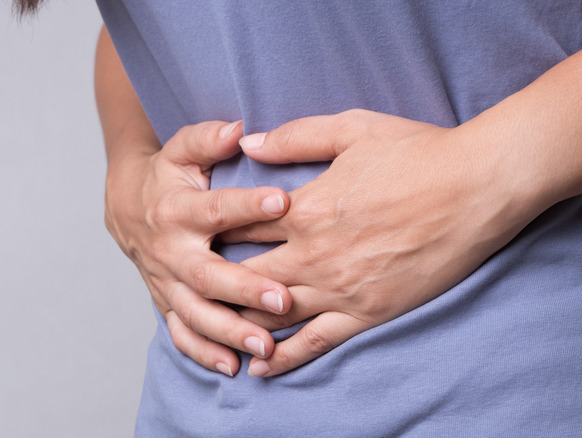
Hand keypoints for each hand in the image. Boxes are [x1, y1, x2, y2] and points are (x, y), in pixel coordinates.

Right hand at [104, 120, 292, 376]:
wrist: (128, 207)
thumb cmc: (170, 176)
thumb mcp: (182, 150)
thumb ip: (208, 139)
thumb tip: (240, 129)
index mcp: (180, 209)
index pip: (216, 208)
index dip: (247, 205)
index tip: (283, 203)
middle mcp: (172, 250)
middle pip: (207, 274)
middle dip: (244, 288)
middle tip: (283, 299)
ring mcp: (167, 281)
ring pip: (196, 313)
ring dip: (229, 331)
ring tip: (265, 345)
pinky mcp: (166, 302)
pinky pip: (182, 333)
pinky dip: (204, 352)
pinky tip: (234, 366)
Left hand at [224, 110, 544, 376]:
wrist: (477, 187)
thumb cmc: (420, 152)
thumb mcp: (354, 128)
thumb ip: (296, 136)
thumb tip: (249, 142)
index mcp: (305, 208)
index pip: (241, 225)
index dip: (215, 230)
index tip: (199, 235)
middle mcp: (314, 254)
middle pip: (245, 277)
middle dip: (216, 282)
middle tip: (194, 288)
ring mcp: (342, 288)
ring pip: (273, 315)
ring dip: (239, 324)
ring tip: (216, 332)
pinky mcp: (370, 311)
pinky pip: (317, 342)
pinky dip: (286, 357)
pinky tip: (263, 365)